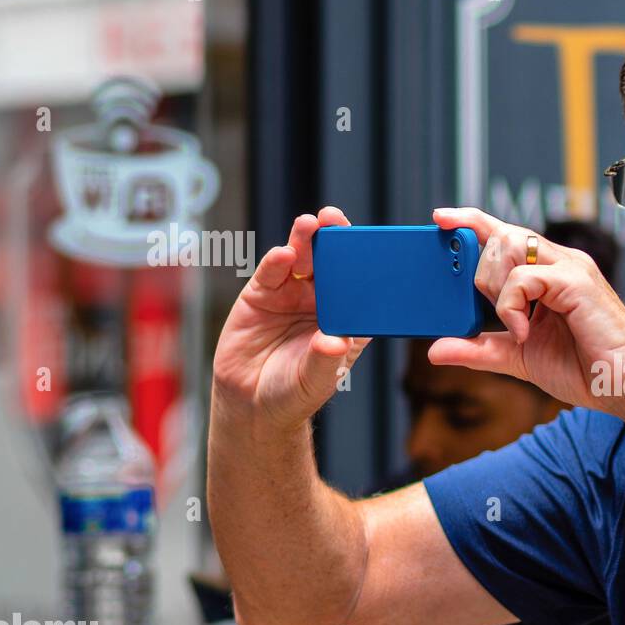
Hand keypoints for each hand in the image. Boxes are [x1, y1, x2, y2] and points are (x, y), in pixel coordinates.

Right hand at [211, 207, 368, 430]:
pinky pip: (271, 273)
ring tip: (309, 224)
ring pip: (301, 259)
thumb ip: (324, 359)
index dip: (365, 263)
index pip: (361, 285)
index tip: (370, 244)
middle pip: (332, 262)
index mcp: (347, 318)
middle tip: (334, 219)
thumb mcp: (316, 379)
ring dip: (305, 240)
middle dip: (334, 238)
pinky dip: (276, 261)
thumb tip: (333, 343)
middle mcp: (322, 301)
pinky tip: (283, 253)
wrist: (253, 405)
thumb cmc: (295, 392)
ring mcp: (291, 294)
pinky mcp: (261, 295)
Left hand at [429, 207, 624, 427]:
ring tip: (512, 323)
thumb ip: (479, 350)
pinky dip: (511, 304)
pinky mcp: (576, 281)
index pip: (504, 233)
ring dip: (496, 287)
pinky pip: (524, 276)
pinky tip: (522, 331)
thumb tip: (436, 350)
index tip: (441, 219)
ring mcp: (570, 268)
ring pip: (510, 246)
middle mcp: (559, 262)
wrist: (624, 387)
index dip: (471, 221)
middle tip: (490, 310)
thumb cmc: (585, 369)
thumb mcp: (517, 358)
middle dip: (481, 272)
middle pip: (501, 235)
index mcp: (548, 274)